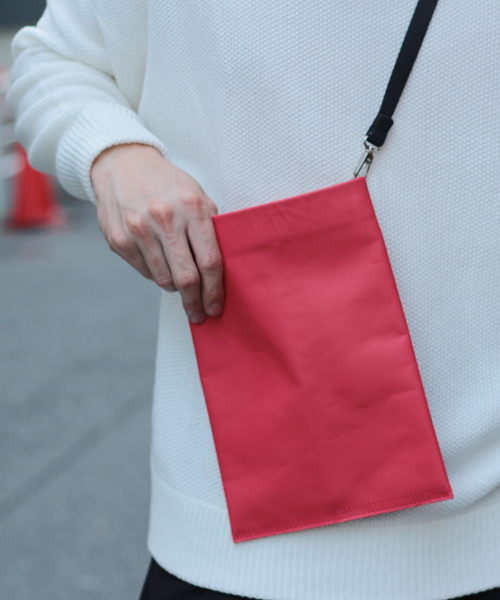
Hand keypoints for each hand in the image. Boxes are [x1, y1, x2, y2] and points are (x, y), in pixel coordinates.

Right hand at [91, 143, 223, 323]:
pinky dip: (155, 275)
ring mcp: (138, 229)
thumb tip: (221, 268)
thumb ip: (209, 226)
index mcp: (191, 206)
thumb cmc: (166, 183)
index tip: (216, 306)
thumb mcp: (196, 193)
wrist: (121, 163)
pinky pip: (144, 272)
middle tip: (199, 314)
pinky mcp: (118, 239)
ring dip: (175, 288)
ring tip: (179, 284)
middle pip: (187, 277)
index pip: (210, 260)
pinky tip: (159, 263)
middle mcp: (164, 218)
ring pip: (164, 279)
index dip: (215, 290)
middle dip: (195, 302)